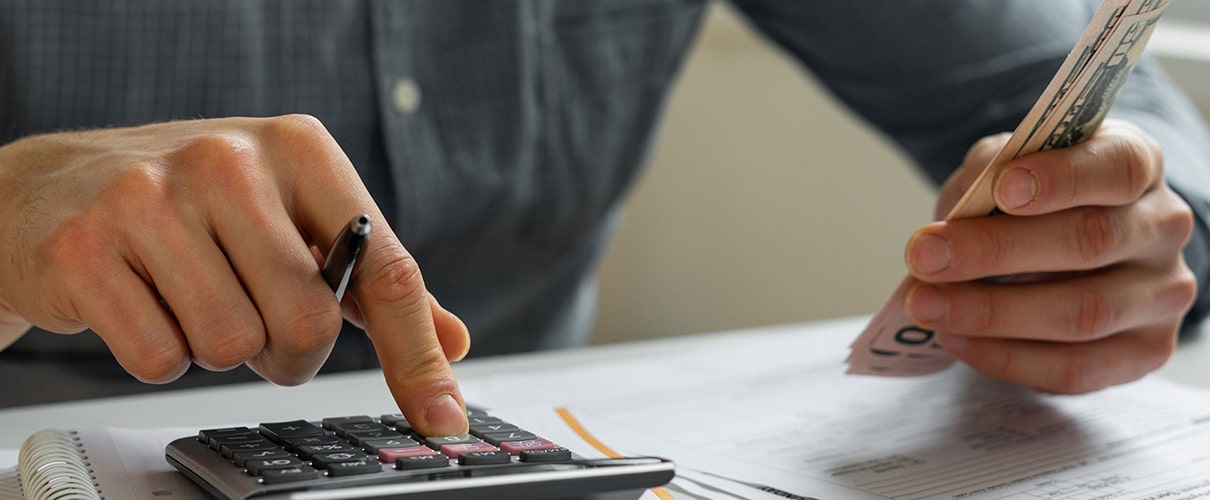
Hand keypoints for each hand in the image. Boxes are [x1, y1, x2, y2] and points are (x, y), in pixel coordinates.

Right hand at [0, 115, 470, 434]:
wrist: (54, 186)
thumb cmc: (195, 204)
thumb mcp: (293, 215)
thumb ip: (373, 280)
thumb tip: (453, 341)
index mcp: (301, 149)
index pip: (384, 270)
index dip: (417, 355)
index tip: (440, 418)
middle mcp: (230, 159)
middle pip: (308, 323)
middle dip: (287, 350)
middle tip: (253, 316)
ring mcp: (152, 198)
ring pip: (233, 345)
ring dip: (220, 348)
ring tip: (191, 296)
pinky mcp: (86, 247)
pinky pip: (159, 358)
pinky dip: (160, 353)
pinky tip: (143, 301)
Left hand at [902, 120, 1196, 392]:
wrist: (1057, 250)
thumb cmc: (1028, 202)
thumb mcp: (1003, 169)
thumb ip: (984, 179)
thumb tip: (949, 228)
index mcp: (1135, 162)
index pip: (1118, 166)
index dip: (1062, 179)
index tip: (1001, 189)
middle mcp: (1162, 226)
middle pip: (1091, 240)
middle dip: (996, 251)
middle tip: (924, 256)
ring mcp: (1161, 293)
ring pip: (1082, 312)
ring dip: (990, 313)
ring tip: (925, 306)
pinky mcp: (1144, 352)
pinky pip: (1075, 367)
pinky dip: (1006, 356)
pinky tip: (955, 338)